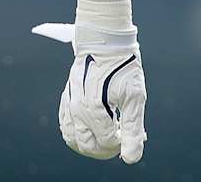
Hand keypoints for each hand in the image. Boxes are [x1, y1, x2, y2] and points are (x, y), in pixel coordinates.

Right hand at [33, 23, 147, 162]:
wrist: (106, 41)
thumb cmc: (124, 67)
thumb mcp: (135, 97)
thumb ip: (133, 130)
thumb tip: (131, 158)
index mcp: (95, 110)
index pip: (107, 143)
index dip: (122, 143)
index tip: (132, 134)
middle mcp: (77, 110)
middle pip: (88, 146)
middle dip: (106, 149)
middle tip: (120, 141)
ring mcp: (69, 104)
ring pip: (73, 139)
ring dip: (90, 144)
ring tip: (106, 138)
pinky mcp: (66, 98)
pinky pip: (65, 126)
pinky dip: (76, 134)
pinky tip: (90, 129)